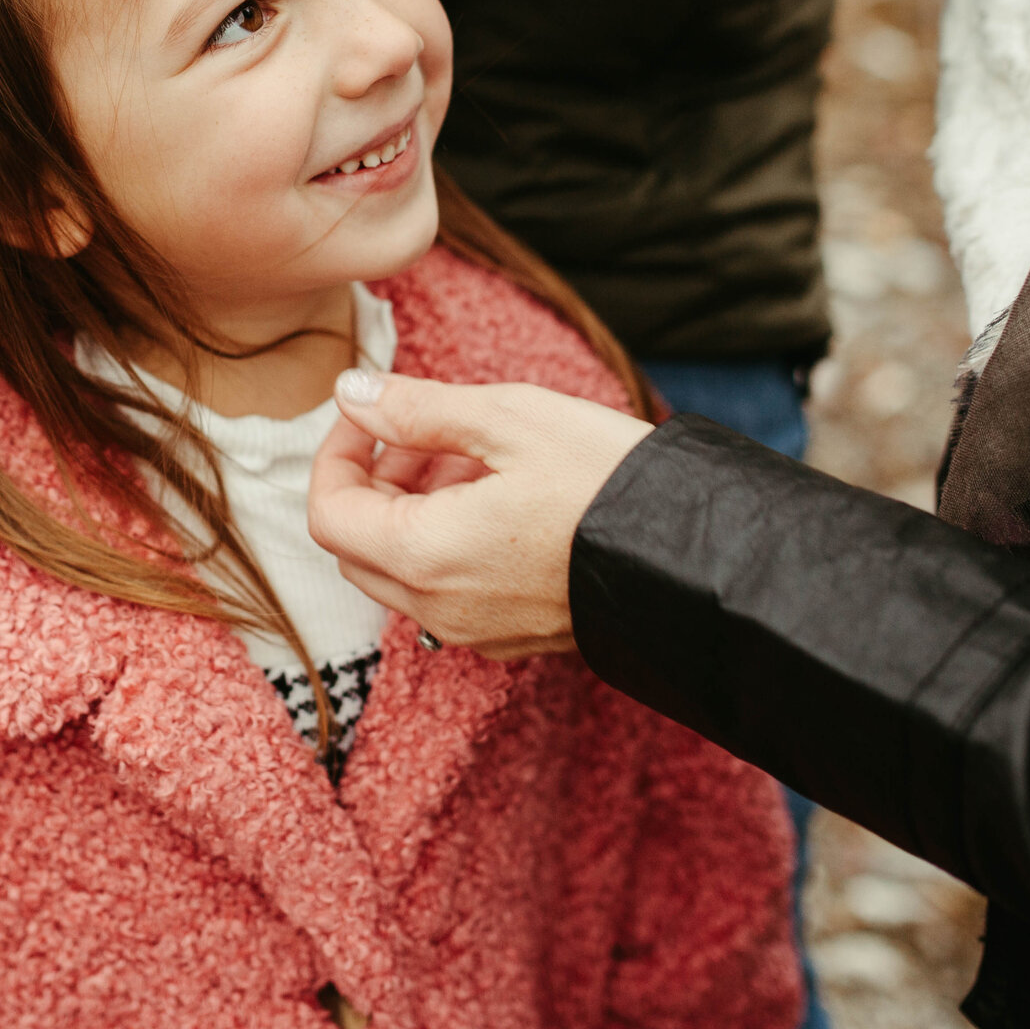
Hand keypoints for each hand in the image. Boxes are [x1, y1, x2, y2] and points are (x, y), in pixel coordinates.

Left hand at [308, 372, 652, 660]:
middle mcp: (438, 608)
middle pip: (357, 546)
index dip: (337, 452)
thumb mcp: (509, 418)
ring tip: (475, 454)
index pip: (329, 512)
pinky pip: (447, 590)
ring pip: (401, 569)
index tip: (372, 411)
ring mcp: (475, 630)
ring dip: (413, 508)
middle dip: (375, 479)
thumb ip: (417, 407)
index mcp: (424, 555)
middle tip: (425, 430)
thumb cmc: (606, 478)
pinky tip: (502, 496)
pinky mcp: (512, 635)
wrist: (699, 554)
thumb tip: (351, 392)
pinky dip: (449, 540)